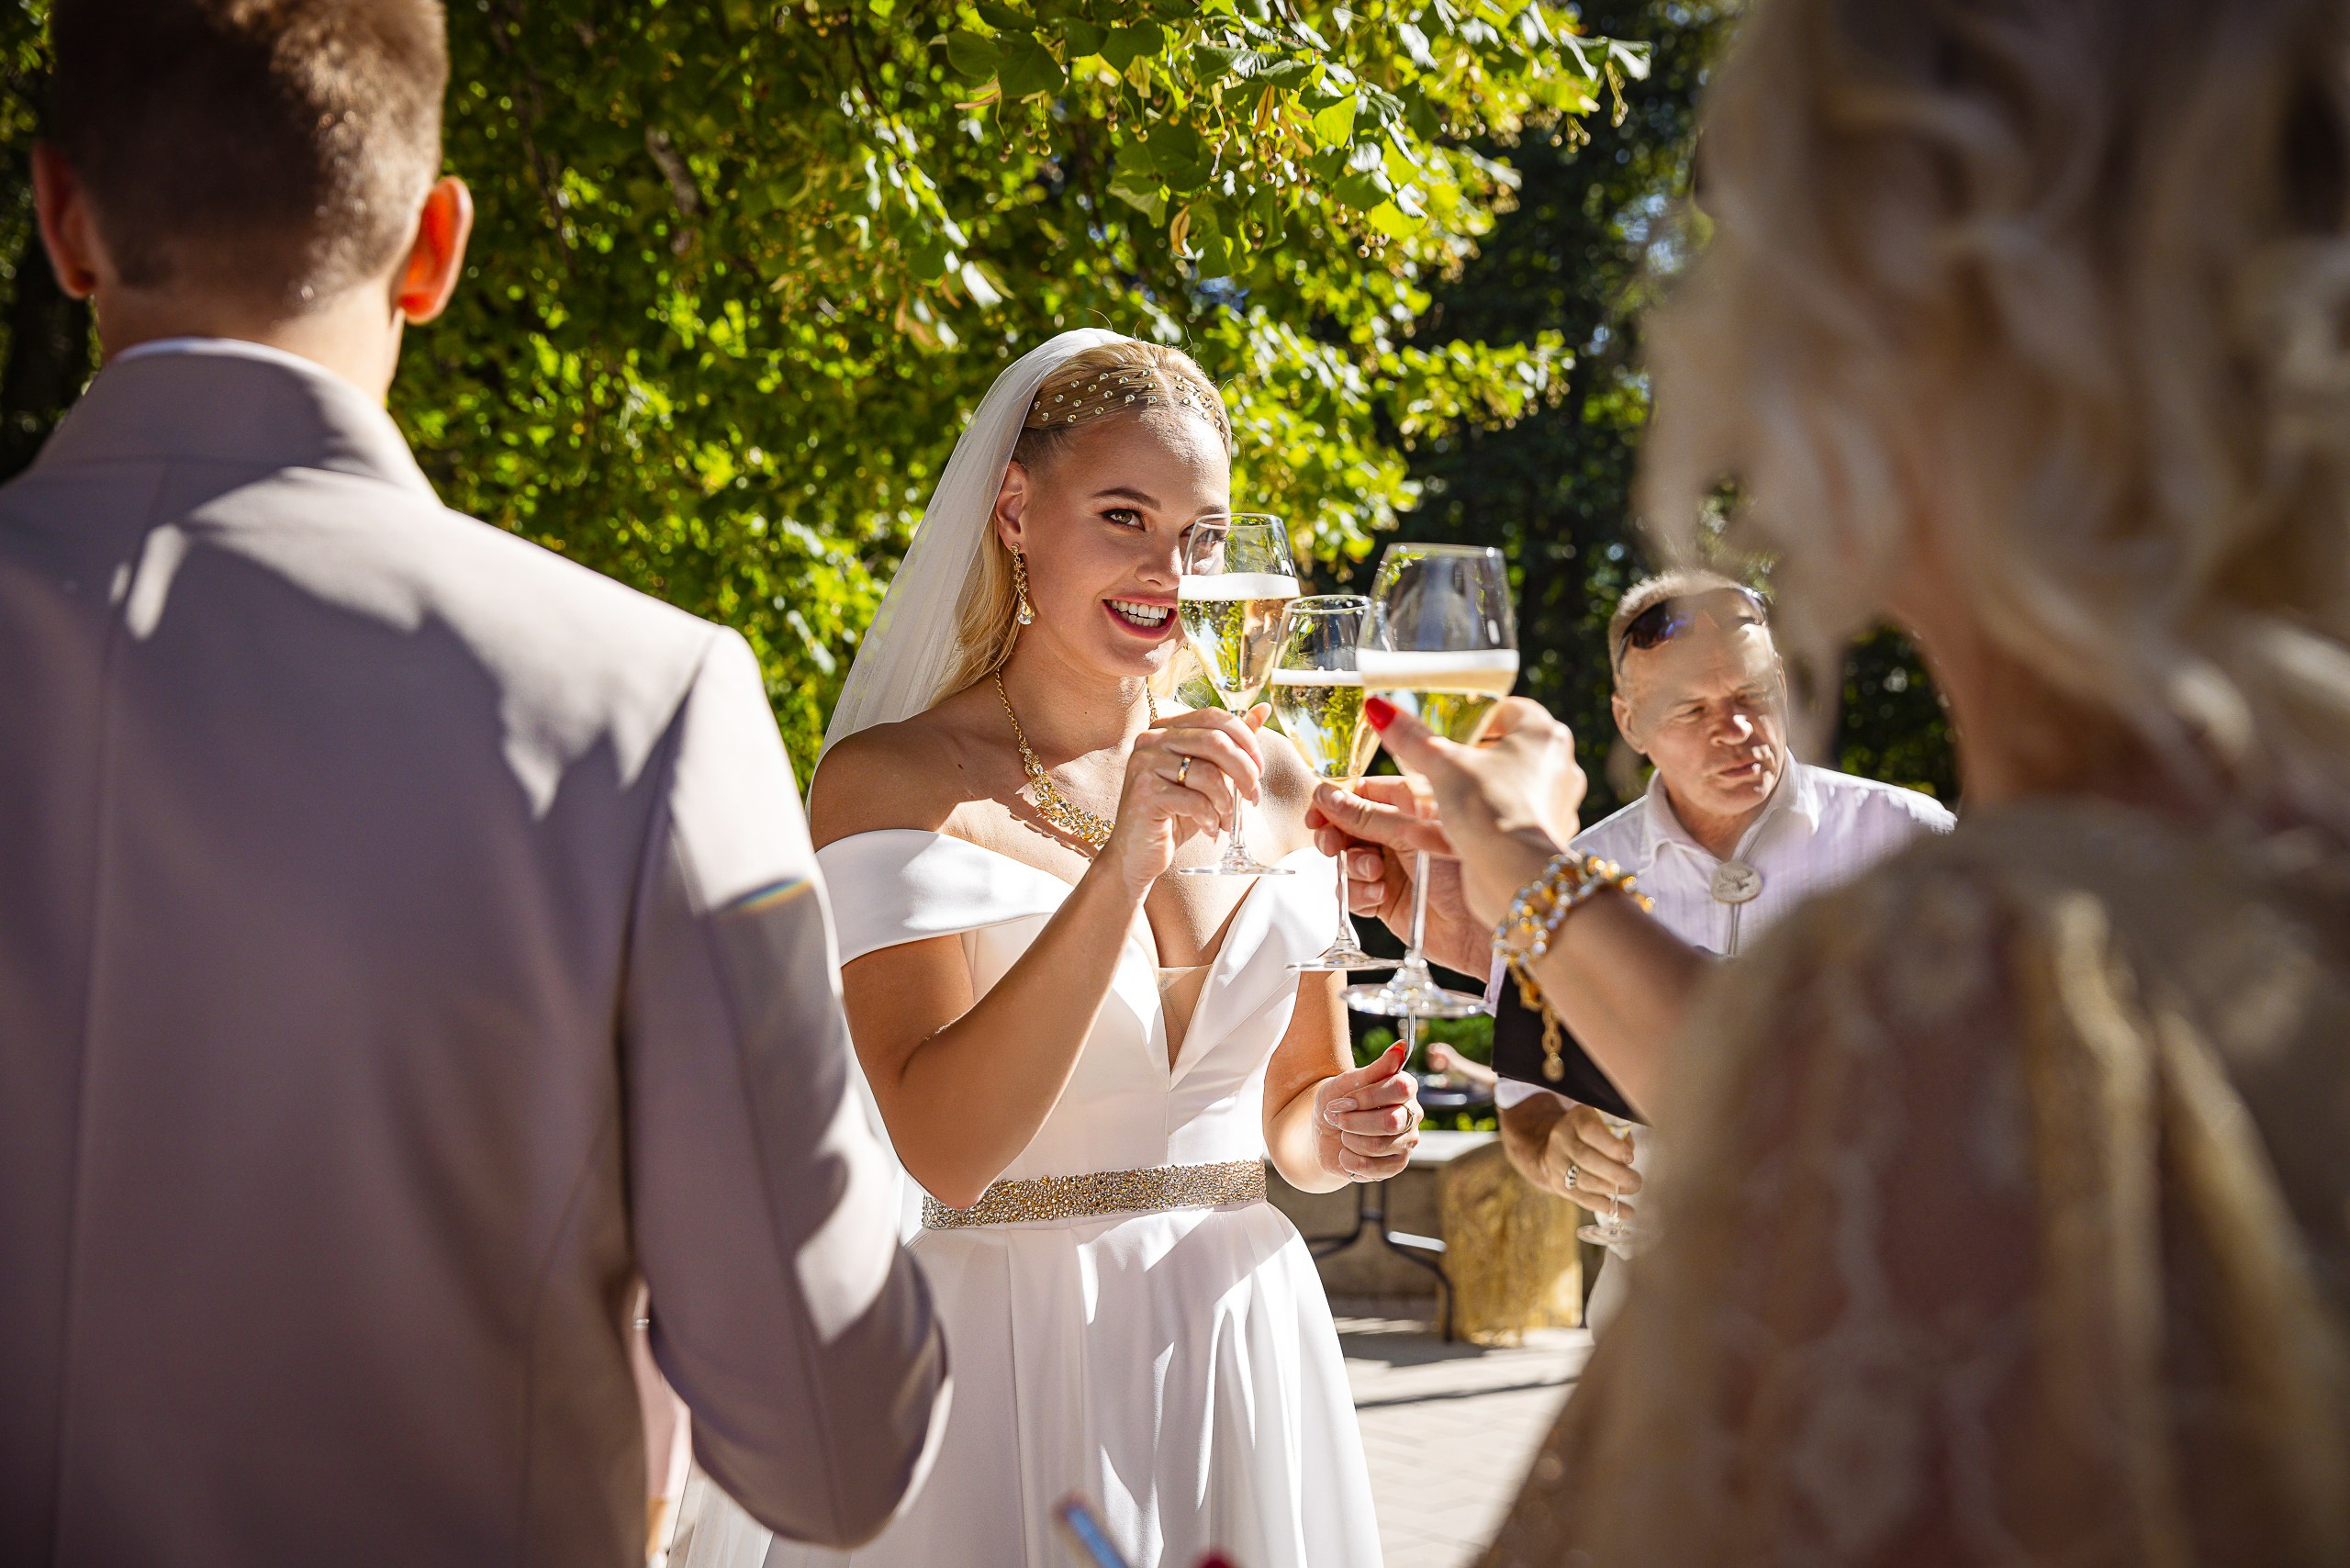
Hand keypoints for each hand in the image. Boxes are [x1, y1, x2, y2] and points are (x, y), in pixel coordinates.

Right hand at [1101, 705, 1266, 895]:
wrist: (1138, 853)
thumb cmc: (1175, 813)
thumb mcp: (1207, 776)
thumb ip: (1231, 743)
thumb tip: (1263, 709)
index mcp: (1165, 728)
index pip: (1214, 717)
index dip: (1246, 740)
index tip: (1260, 769)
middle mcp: (1151, 739)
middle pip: (1215, 741)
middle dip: (1245, 772)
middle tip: (1253, 798)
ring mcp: (1144, 764)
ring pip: (1208, 773)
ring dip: (1228, 803)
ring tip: (1227, 822)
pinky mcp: (1145, 792)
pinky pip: (1196, 801)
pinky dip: (1212, 819)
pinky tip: (1210, 831)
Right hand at [1304, 777, 1487, 974]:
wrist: (1484, 926)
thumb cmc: (1465, 867)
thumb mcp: (1413, 830)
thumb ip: (1367, 816)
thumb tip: (1325, 797)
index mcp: (1411, 804)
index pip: (1360, 793)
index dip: (1334, 803)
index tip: (1316, 814)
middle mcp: (1399, 833)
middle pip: (1345, 827)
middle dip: (1334, 836)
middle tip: (1332, 847)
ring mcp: (1392, 867)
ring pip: (1346, 861)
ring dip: (1353, 868)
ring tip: (1376, 873)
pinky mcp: (1386, 900)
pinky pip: (1353, 893)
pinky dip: (1359, 894)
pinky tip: (1381, 896)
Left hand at [1312, 1042, 1422, 1180]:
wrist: (1324, 1132)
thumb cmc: (1337, 1101)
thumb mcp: (1347, 1082)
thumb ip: (1375, 1069)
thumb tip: (1401, 1047)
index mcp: (1405, 1088)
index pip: (1400, 1088)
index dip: (1367, 1097)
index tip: (1343, 1100)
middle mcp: (1413, 1114)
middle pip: (1390, 1121)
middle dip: (1353, 1122)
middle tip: (1336, 1118)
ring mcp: (1407, 1141)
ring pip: (1379, 1145)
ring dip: (1349, 1139)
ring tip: (1342, 1134)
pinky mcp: (1397, 1164)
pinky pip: (1373, 1167)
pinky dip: (1350, 1160)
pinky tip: (1345, 1152)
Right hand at [1361, 696, 1587, 928]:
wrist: (1516, 877)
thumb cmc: (1490, 810)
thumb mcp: (1442, 765)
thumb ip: (1412, 737)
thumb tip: (1380, 709)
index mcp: (1543, 734)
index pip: (1508, 710)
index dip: (1473, 718)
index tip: (1445, 730)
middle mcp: (1557, 767)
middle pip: (1502, 753)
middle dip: (1462, 762)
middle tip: (1432, 765)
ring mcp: (1554, 806)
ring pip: (1498, 792)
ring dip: (1460, 797)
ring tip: (1423, 804)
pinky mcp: (1541, 840)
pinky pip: (1499, 825)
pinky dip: (1465, 828)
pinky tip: (1423, 835)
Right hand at [1546, 1105, 1638, 1216]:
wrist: (1554, 1147)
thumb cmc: (1590, 1134)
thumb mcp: (1602, 1122)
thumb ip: (1618, 1133)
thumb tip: (1628, 1154)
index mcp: (1575, 1120)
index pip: (1590, 1131)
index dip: (1611, 1145)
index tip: (1629, 1157)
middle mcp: (1562, 1140)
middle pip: (1586, 1158)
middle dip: (1615, 1172)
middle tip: (1635, 1180)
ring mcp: (1557, 1164)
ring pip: (1584, 1181)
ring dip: (1611, 1189)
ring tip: (1632, 1189)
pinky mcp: (1559, 1185)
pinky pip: (1583, 1199)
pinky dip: (1606, 1207)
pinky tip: (1625, 1211)